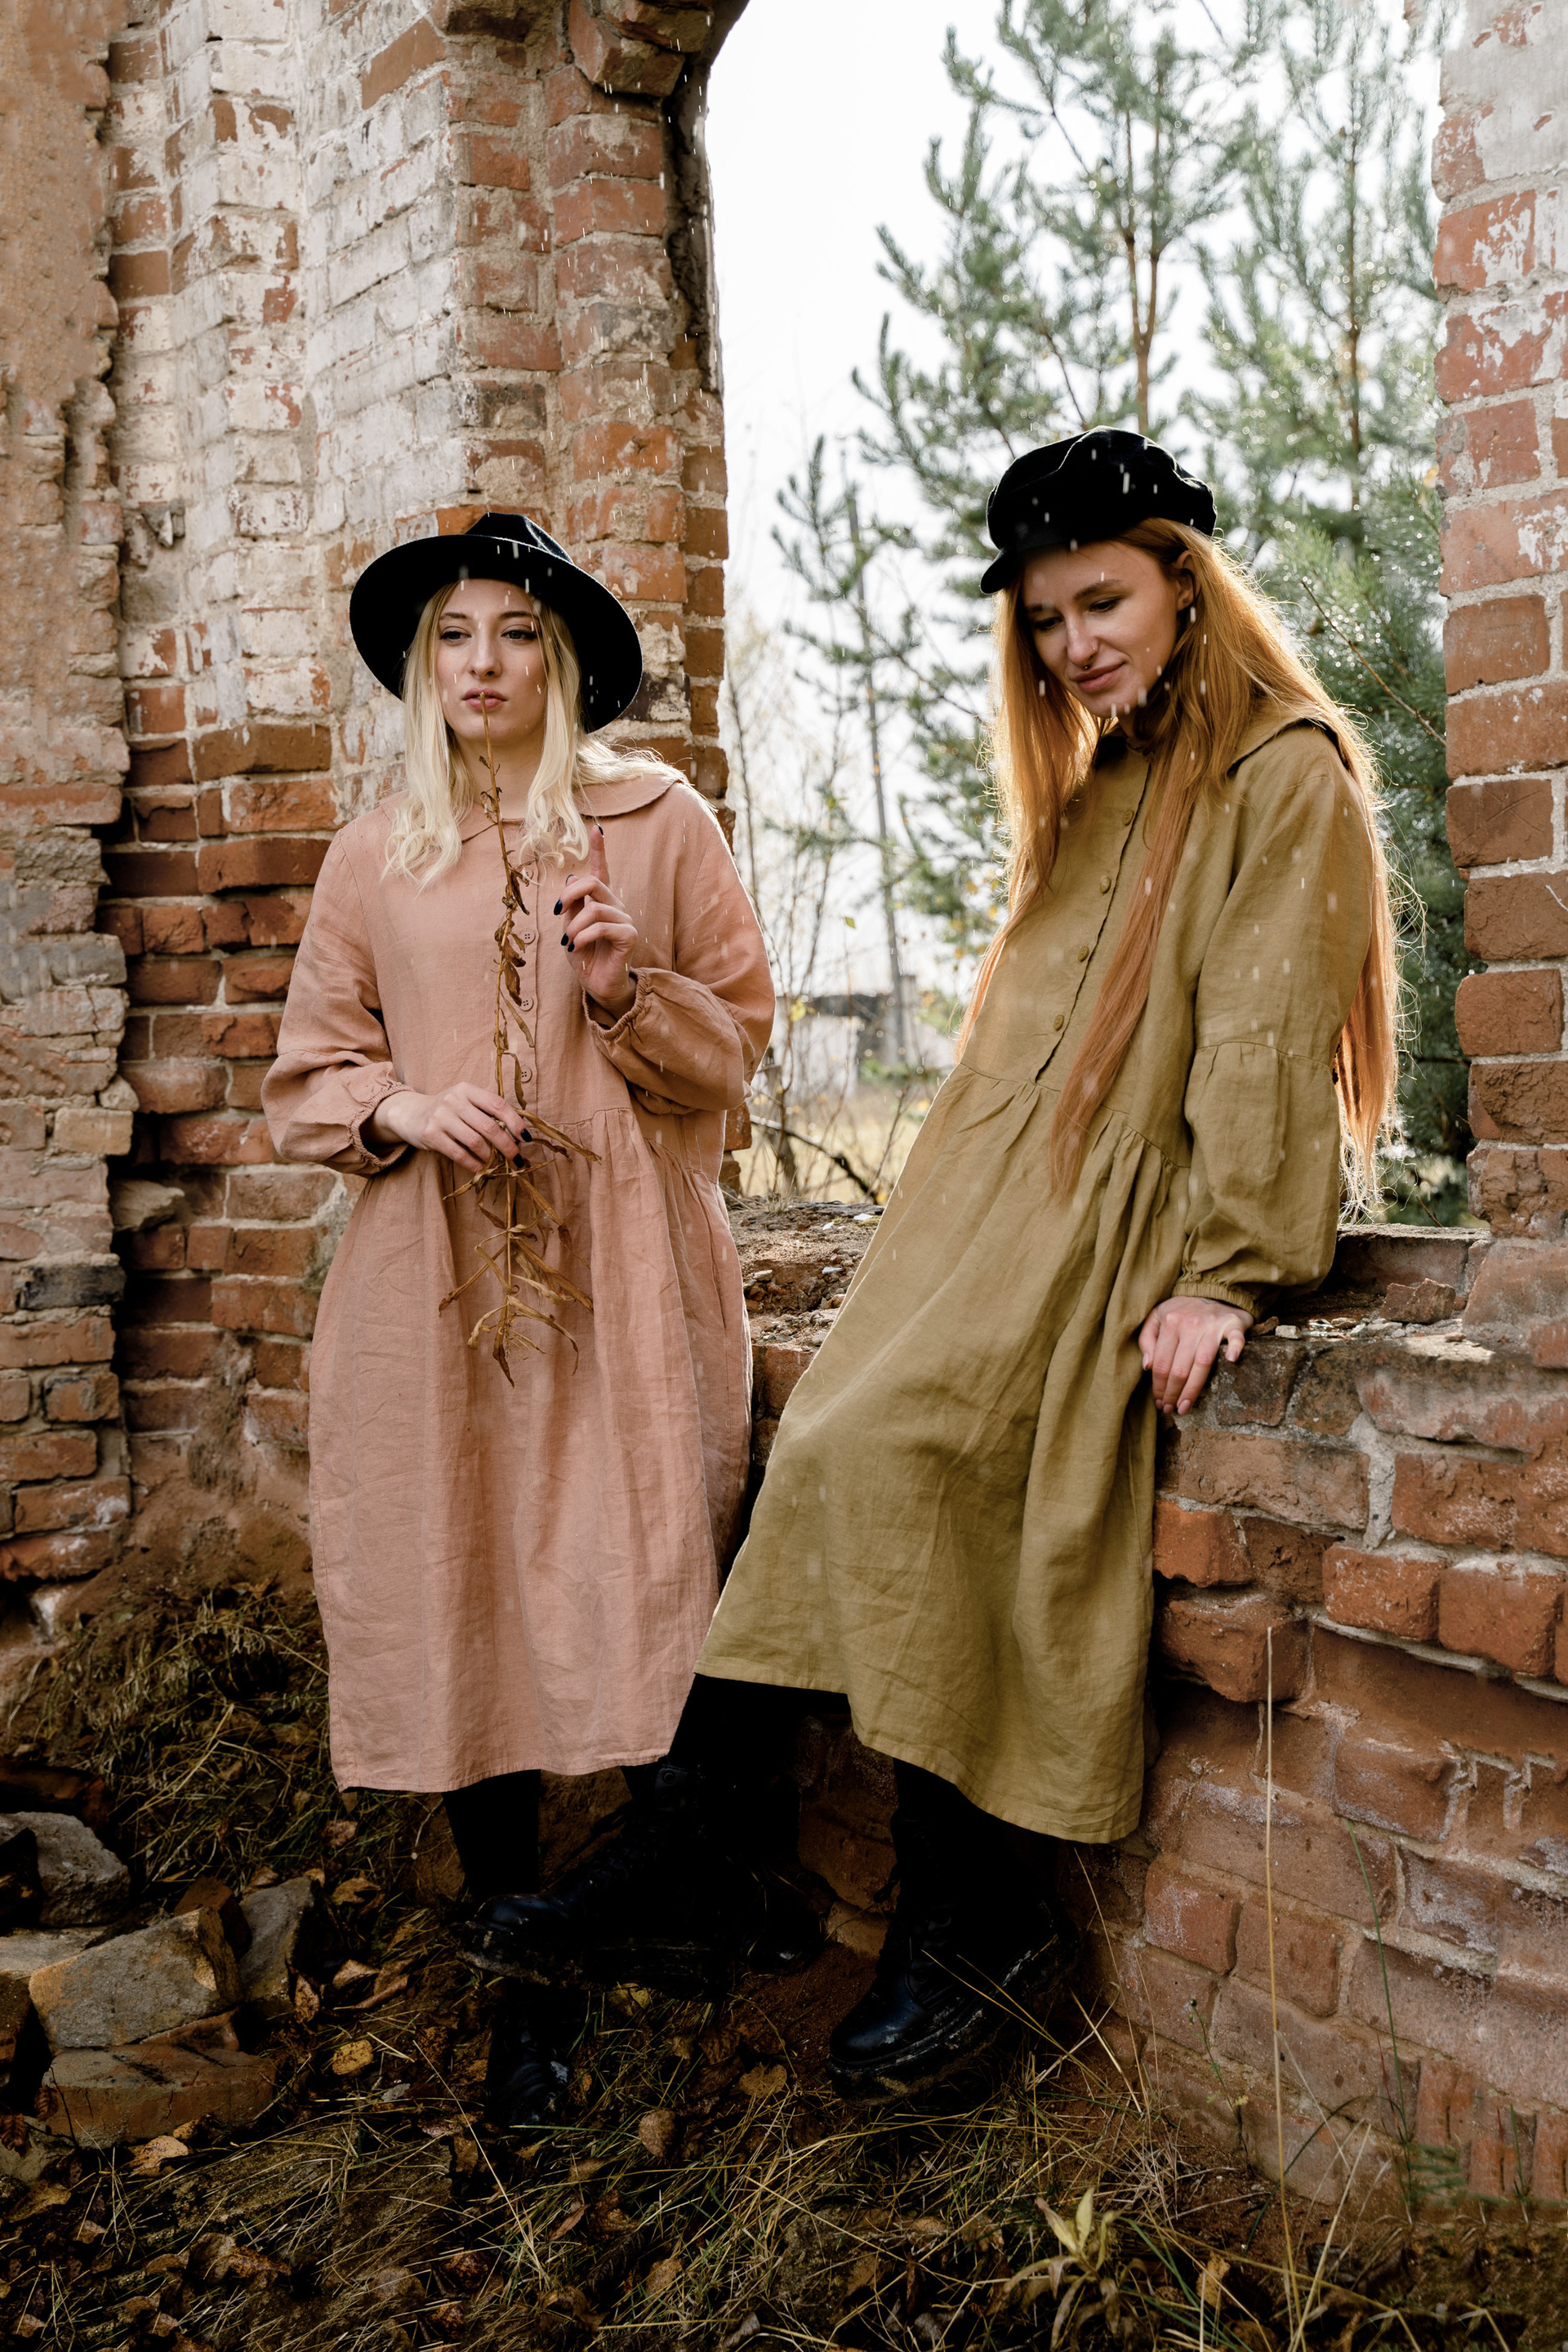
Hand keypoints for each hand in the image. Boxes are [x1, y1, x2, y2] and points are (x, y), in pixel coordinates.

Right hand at [366, 1081, 527, 1174]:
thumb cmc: (446, 1110)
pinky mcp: (431, 1135)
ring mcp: (441, 1117)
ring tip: (496, 1163)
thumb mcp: (464, 1102)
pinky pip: (459, 1154)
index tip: (526, 1138)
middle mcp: (454, 1100)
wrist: (409, 1113)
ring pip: (476, 1142)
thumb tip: (517, 1134)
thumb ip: (486, 1111)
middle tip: (516, 1158)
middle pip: (489, 1127)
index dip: (515, 1122)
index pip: (498, 1104)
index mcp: (467, 1089)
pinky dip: (474, 1164)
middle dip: (507, 1146)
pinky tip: (481, 1168)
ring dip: (490, 1157)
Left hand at [559, 826, 636, 1016]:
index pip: (602, 871)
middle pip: (594, 883)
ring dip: (574, 927)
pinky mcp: (629, 935)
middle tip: (557, 912)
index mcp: (601, 901)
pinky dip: (583, 936)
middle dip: (570, 896)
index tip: (595, 828)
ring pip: (594, 909)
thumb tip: (572, 878)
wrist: (596, 984)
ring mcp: (625, 919)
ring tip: (568, 942)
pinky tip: (576, 947)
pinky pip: (602, 926)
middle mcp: (615, 906)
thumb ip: (571, 905)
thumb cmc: (584, 956)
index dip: (600, 850)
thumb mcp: (569, 928)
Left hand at [1137, 1296, 1252, 1416]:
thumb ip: (1147, 1339)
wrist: (1214, 1291)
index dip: (1158, 1386)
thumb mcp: (1157, 1317)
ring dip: (1193, 1389)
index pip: (1162, 1363)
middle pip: (1180, 1368)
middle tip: (1169, 1410)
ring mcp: (1213, 1325)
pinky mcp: (1233, 1324)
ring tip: (1184, 1407)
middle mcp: (1191, 1324)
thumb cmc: (1183, 1310)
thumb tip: (1147, 1366)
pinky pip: (1236, 1338)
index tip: (1159, 1401)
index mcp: (1171, 1323)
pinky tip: (1231, 1361)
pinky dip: (1235, 1348)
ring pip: (1202, 1363)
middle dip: (1172, 1394)